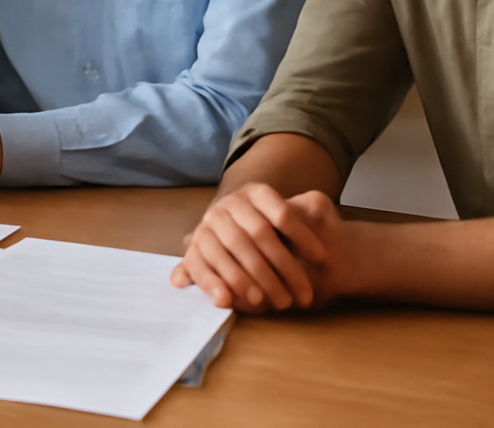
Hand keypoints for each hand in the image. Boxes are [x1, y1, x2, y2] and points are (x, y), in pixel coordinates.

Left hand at [170, 183, 330, 312]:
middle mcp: (213, 216)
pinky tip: (316, 256)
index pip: (202, 261)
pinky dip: (301, 237)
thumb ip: (202, 274)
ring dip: (284, 264)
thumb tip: (178, 280)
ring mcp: (236, 200)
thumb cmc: (230, 251)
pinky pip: (282, 215)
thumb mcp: (214, 264)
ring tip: (301, 291)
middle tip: (281, 302)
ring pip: (261, 234)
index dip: (212, 282)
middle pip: (237, 249)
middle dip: (261, 279)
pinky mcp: (260, 190)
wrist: (244, 211)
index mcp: (199, 238)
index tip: (229, 302)